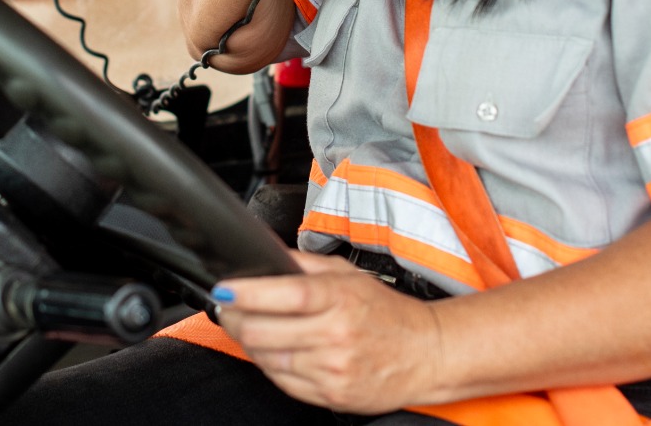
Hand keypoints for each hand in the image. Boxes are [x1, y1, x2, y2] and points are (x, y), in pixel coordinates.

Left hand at [213, 250, 445, 412]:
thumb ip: (304, 264)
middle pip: (264, 331)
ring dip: (249, 343)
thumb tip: (265, 254)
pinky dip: (269, 366)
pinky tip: (272, 351)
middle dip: (235, 319)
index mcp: (339, 298)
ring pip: (268, 359)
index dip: (245, 292)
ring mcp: (333, 368)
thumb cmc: (387, 312)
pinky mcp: (332, 395)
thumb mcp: (349, 275)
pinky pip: (283, 382)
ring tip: (248, 328)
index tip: (224, 288)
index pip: (283, 294)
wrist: (427, 354)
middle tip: (227, 309)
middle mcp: (336, 334)